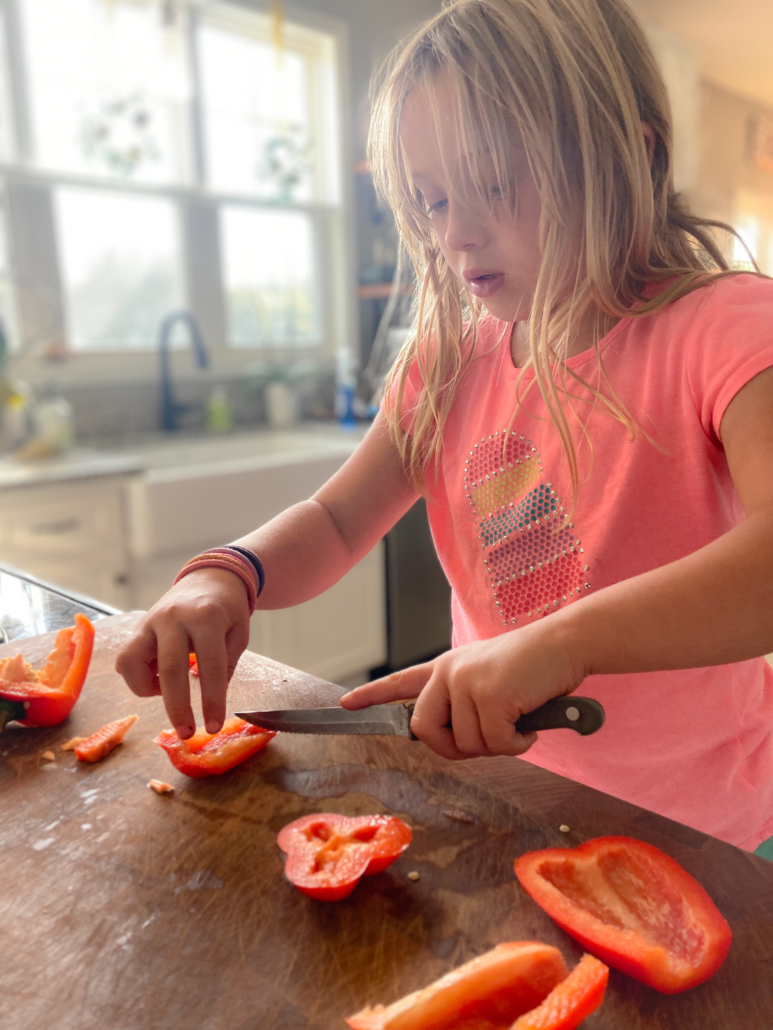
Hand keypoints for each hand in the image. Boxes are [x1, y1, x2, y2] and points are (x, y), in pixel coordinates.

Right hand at [115, 568, 250, 738]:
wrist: (208, 578)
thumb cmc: (227, 610)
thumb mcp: (239, 633)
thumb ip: (226, 664)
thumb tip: (212, 698)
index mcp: (206, 617)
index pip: (210, 665)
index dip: (212, 699)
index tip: (214, 726)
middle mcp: (174, 618)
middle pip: (170, 669)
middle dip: (178, 707)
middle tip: (186, 732)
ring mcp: (150, 622)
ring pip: (132, 662)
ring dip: (147, 689)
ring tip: (167, 693)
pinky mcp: (137, 628)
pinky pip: (125, 660)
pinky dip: (138, 678)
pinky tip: (159, 678)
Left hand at [340, 622, 582, 759]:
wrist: (564, 644)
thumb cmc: (533, 667)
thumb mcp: (489, 679)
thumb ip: (465, 701)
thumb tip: (455, 738)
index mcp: (446, 668)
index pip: (401, 682)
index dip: (372, 696)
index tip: (346, 703)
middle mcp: (449, 673)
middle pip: (426, 731)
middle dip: (453, 748)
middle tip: (487, 741)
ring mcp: (467, 683)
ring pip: (467, 743)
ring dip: (499, 744)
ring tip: (519, 720)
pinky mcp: (491, 695)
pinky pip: (497, 743)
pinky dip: (518, 744)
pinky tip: (530, 723)